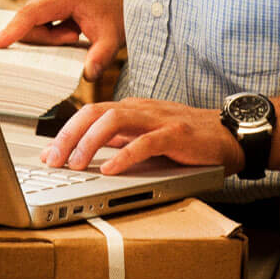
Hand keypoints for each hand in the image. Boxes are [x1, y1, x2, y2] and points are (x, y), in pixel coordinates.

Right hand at [0, 0, 122, 81]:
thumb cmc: (118, 14)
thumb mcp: (113, 39)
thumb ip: (100, 58)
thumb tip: (87, 75)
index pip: (29, 15)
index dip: (10, 31)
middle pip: (29, 23)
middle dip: (48, 39)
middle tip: (75, 37)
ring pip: (32, 24)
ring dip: (51, 36)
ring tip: (76, 33)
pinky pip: (37, 21)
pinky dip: (51, 32)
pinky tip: (71, 31)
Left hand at [39, 98, 242, 175]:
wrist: (232, 134)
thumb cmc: (190, 139)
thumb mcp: (148, 138)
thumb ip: (121, 141)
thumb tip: (89, 153)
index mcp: (130, 109)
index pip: (88, 114)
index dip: (64, 132)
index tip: (47, 154)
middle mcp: (140, 110)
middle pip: (93, 113)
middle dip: (68, 136)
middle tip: (52, 160)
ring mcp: (158, 119)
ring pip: (114, 121)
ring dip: (90, 143)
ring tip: (76, 163)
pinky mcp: (176, 135)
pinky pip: (145, 142)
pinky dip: (124, 155)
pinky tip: (110, 169)